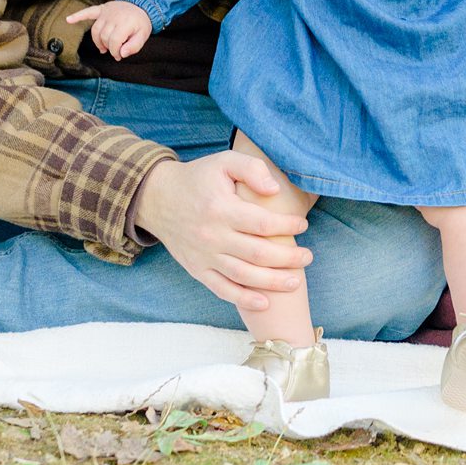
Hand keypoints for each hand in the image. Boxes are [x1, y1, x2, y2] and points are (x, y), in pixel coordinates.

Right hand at [66, 0, 151, 59]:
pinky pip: (88, 12)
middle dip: (108, 47)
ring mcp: (106, 12)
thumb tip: (121, 54)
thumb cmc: (141, 22)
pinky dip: (78, 16)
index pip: (114, 42)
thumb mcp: (143, 36)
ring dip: (98, 41)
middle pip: (104, 37)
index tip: (119, 56)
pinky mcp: (102, 9)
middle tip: (114, 51)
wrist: (141, 4)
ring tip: (103, 47)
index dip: (115, 52)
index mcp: (125, 23)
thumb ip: (134, 46)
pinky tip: (69, 20)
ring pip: (95, 30)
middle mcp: (114, 17)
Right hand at [133, 153, 311, 311]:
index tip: (303, 224)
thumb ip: (251, 169)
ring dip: (272, 282)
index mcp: (221, 208)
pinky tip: (265, 303)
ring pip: (243, 276)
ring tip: (296, 281)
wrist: (158, 199)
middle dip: (288, 258)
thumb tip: (274, 189)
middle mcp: (212, 236)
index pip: (261, 224)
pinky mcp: (197, 269)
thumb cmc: (198, 178)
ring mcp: (204, 256)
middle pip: (257, 254)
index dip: (286, 226)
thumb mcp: (223, 161)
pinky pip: (222, 289)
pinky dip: (243, 299)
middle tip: (308, 256)